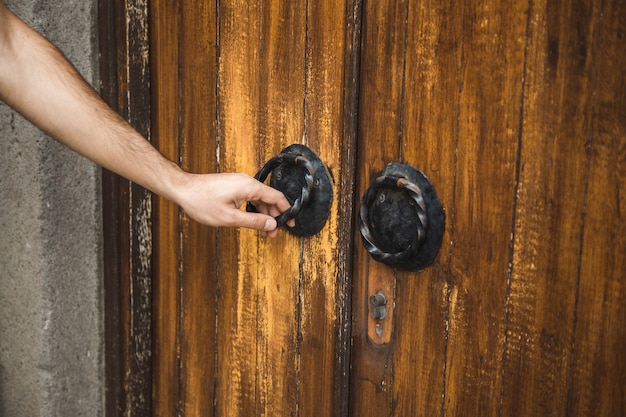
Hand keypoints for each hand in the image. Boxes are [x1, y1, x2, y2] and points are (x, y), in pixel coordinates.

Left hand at [173, 172, 292, 236]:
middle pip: (269, 198)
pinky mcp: (233, 185)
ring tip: (264, 231)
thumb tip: (271, 225)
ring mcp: (240, 182)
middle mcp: (247, 181)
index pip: (276, 197)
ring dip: (263, 214)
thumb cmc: (202, 201)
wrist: (183, 189)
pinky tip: (253, 220)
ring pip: (259, 199)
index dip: (286, 211)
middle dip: (274, 216)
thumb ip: (253, 222)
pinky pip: (250, 196)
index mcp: (249, 187)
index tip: (291, 223)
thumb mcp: (230, 218)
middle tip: (274, 233)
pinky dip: (254, 209)